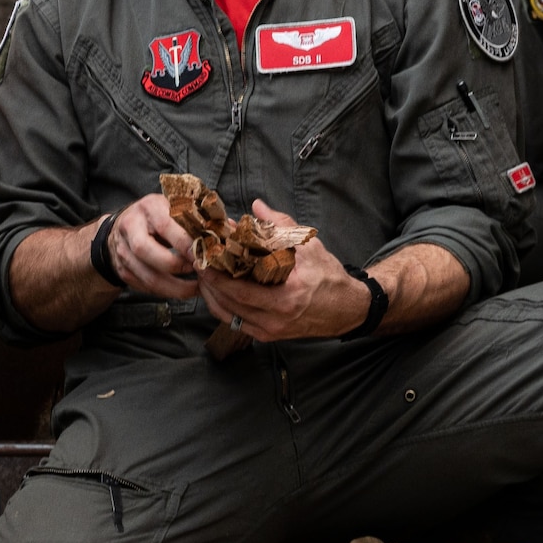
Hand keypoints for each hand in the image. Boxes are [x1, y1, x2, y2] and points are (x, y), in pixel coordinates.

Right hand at [103, 193, 200, 299]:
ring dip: (174, 287)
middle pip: (145, 250)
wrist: (125, 224)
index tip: (202, 255)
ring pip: (145, 275)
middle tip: (197, 271)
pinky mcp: (122, 269)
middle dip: (175, 266)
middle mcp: (130, 227)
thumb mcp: (176, 208)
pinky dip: (166, 292)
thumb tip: (228, 230)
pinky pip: (144, 286)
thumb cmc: (160, 215)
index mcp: (149, 208)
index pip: (163, 225)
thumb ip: (199, 218)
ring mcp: (122, 250)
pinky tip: (182, 290)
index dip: (183, 243)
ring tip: (196, 288)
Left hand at [195, 201, 369, 341]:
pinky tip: (216, 290)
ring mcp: (270, 331)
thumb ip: (281, 225)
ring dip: (211, 295)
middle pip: (228, 304)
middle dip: (208, 283)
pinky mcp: (268, 336)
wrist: (348, 309)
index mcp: (287, 298)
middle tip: (195, 262)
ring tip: (202, 274)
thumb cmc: (330, 278)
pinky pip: (236, 323)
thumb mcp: (310, 248)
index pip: (239, 291)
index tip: (201, 259)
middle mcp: (276, 320)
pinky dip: (223, 307)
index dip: (216, 276)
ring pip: (228, 316)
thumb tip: (257, 206)